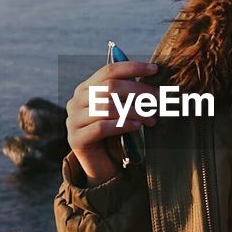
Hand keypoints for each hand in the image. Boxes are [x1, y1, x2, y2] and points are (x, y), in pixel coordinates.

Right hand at [65, 59, 159, 185]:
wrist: (100, 164)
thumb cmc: (114, 133)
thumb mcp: (120, 110)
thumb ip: (128, 94)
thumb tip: (154, 79)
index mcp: (86, 88)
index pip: (109, 71)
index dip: (133, 67)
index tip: (155, 69)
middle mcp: (76, 101)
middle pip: (110, 87)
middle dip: (138, 91)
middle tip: (158, 99)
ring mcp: (73, 120)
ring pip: (107, 108)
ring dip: (135, 111)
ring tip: (151, 119)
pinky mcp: (76, 139)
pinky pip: (101, 128)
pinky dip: (123, 125)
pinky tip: (137, 126)